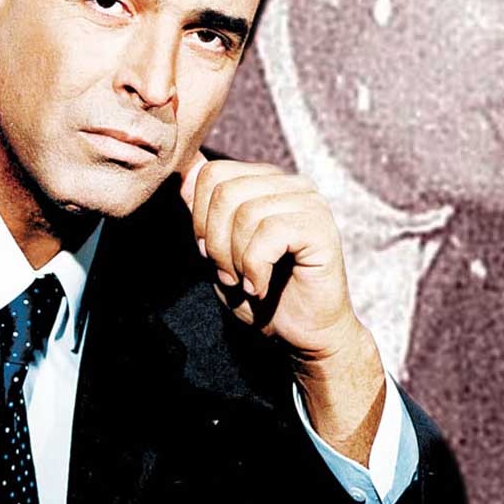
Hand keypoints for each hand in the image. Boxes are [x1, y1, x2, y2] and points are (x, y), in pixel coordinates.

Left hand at [180, 153, 385, 463]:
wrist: (305, 334)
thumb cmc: (265, 295)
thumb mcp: (221, 250)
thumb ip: (204, 210)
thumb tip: (183, 170)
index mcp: (269, 182)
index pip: (213, 173)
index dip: (199, 218)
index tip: (210, 256)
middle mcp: (293, 184)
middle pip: (225, 191)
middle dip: (215, 241)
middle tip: (228, 274)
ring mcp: (310, 203)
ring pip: (245, 213)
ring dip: (234, 259)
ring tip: (246, 282)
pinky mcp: (321, 228)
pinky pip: (269, 234)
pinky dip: (255, 269)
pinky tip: (261, 287)